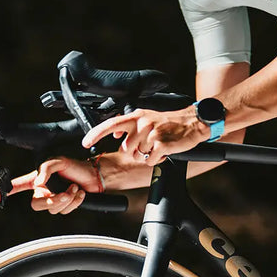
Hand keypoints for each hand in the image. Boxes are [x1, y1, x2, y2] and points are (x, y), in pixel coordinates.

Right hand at [0, 156, 102, 214]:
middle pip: (36, 205)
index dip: (5, 191)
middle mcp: (43, 191)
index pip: (17, 186)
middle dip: (52, 201)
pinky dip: (75, 202)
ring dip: (67, 199)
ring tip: (75, 188)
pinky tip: (80, 193)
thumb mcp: (58, 161)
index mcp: (37, 179)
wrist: (94, 176)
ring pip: (53, 209)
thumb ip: (45, 169)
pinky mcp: (65, 206)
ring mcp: (53, 199)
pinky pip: (64, 211)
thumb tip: (39, 184)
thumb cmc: (75, 166)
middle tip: (65, 194)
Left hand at [81, 106, 205, 165]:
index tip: (85, 143)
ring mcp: (152, 134)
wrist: (192, 123)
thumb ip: (129, 126)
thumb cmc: (168, 123)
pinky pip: (150, 160)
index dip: (95, 135)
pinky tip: (163, 152)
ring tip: (156, 147)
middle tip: (147, 146)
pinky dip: (155, 160)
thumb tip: (114, 134)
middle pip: (126, 148)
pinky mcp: (162, 144)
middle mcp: (142, 123)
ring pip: (137, 155)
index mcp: (136, 116)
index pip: (110, 124)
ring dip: (145, 156)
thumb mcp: (146, 118)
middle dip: (134, 152)